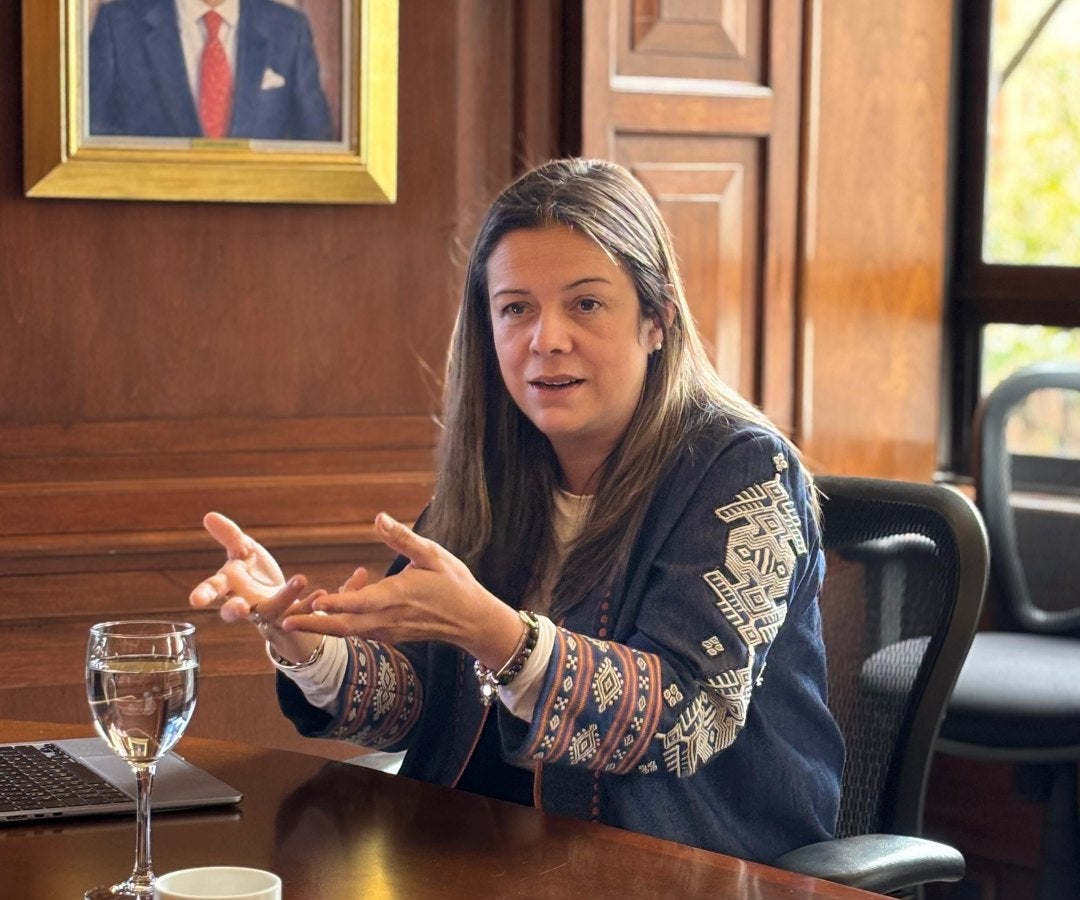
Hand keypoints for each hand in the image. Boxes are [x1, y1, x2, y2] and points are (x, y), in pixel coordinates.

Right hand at [189, 512, 320, 662]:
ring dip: (285, 596)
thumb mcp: (242, 551)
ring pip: (272, 609)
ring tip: (300, 578)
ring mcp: (266, 613)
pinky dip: (309, 603)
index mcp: (229, 586)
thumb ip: (228, 536)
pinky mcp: (289, 616)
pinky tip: (321, 591)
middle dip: (233, 611)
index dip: (203, 594)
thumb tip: (208, 515)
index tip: (195, 601)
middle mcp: (245, 603)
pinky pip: (299, 611)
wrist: (277, 600)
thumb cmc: (252, 573)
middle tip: (239, 609)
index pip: (213, 590)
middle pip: (233, 611)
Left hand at [283, 513, 523, 669]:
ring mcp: (388, 630)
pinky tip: (322, 616)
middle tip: (282, 621)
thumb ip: (403, 538)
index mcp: (397, 595)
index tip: (313, 601)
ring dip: (321, 627)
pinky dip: (338, 626)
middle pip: (345, 625)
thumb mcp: (433, 554)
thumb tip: (378, 518)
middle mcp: (388, 618)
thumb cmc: (453, 583)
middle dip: (313, 624)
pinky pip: (359, 631)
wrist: (471, 619)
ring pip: (348, 632)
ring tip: (291, 619)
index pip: (361, 602)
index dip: (336, 602)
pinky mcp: (389, 635)